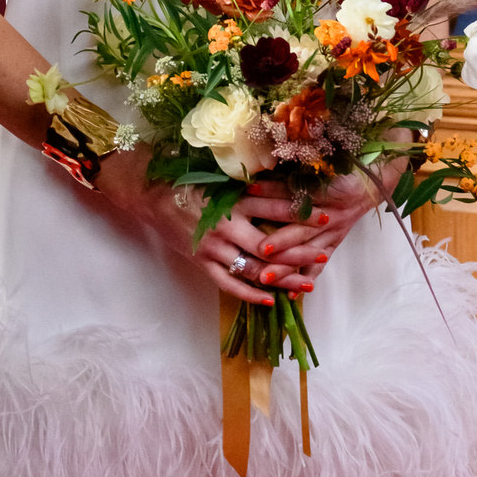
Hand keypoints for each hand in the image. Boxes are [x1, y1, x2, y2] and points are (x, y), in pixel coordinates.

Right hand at [90, 154, 327, 307]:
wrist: (150, 194)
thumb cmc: (188, 180)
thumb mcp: (220, 176)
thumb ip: (248, 184)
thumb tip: (284, 182)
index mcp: (232, 199)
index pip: (274, 208)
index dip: (302, 213)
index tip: (326, 215)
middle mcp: (225, 225)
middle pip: (270, 246)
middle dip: (299, 253)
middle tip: (322, 254)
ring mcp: (213, 248)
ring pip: (254, 270)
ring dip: (283, 279)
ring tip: (307, 285)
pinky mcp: (202, 263)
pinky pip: (228, 284)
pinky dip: (250, 294)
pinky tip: (270, 300)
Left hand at [205, 157, 408, 297]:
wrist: (378, 177)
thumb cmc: (349, 162)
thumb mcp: (328, 158)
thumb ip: (300, 162)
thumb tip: (264, 158)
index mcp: (331, 187)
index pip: (299, 191)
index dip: (274, 189)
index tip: (249, 190)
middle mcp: (334, 212)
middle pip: (303, 227)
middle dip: (280, 239)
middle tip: (259, 249)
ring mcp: (335, 229)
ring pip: (309, 251)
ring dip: (288, 265)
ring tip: (266, 278)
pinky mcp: (336, 240)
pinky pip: (321, 262)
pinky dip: (307, 277)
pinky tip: (292, 294)